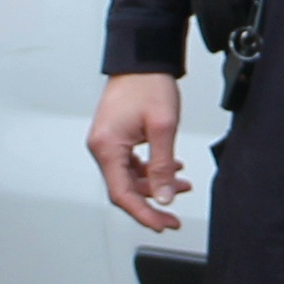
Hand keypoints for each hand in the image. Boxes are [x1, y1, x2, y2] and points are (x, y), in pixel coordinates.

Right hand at [91, 72, 187, 231]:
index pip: (122, 194)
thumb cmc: (148, 84)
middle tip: (174, 216)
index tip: (162, 225)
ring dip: (155, 184)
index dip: (143, 214)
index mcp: (107, 146)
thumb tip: (165, 196)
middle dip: (152, 202)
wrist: (142, 59)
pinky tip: (170, 168)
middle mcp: (101, 146)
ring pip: (130, 177)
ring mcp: (107, 142)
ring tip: (181, 185)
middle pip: (125, 189)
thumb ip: (163, 166)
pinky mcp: (115, 137)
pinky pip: (130, 164)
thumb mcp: (163, 128)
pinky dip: (150, 170)